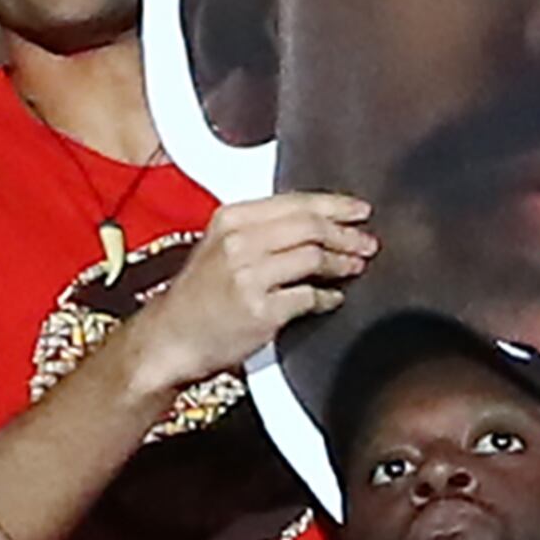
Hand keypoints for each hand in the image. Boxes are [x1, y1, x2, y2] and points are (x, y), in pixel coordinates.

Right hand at [124, 193, 376, 394]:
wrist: (171, 336)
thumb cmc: (200, 295)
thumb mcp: (221, 246)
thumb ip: (264, 230)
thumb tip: (321, 223)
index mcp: (231, 219)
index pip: (296, 202)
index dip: (336, 205)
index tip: (361, 211)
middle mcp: (239, 243)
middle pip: (311, 227)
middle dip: (347, 235)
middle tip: (369, 243)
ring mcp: (249, 276)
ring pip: (314, 258)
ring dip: (343, 263)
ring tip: (357, 267)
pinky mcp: (261, 311)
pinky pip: (310, 298)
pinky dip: (328, 298)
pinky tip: (334, 299)